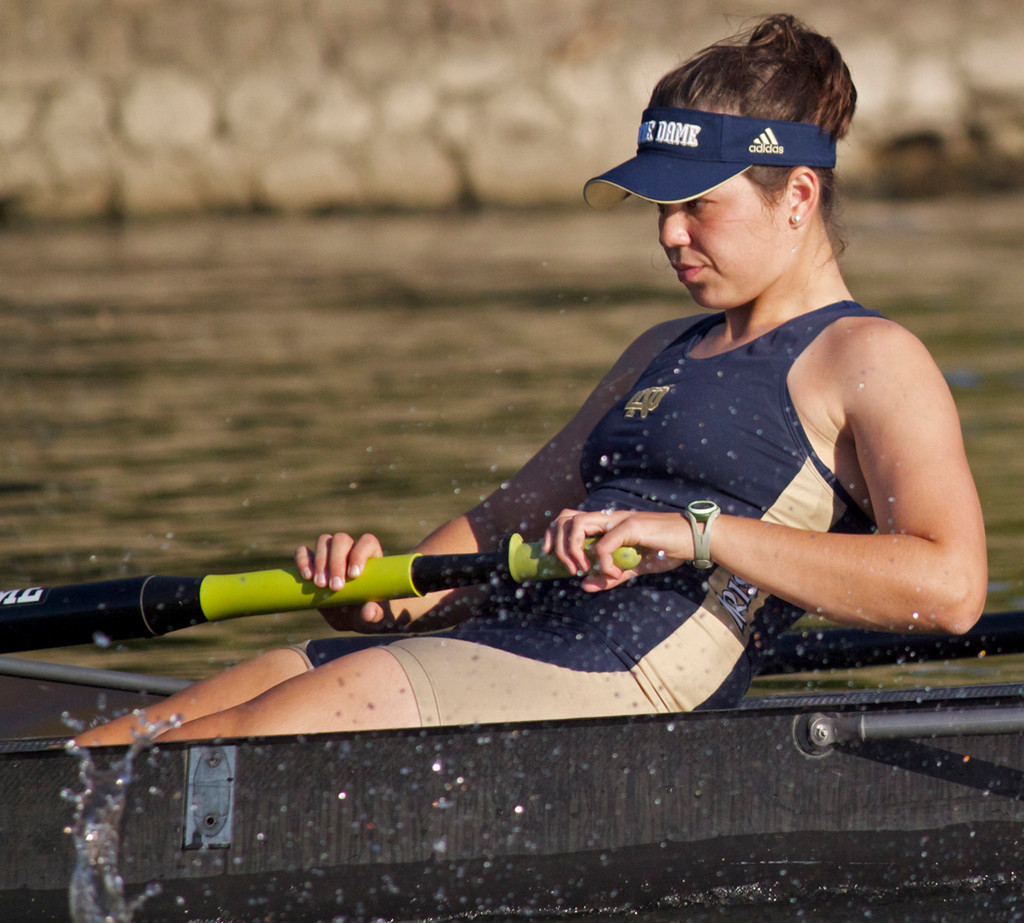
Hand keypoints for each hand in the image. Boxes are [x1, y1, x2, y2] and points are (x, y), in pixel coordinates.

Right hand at [294, 532, 393, 631]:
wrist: (352, 617)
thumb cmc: (369, 611)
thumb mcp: (377, 616)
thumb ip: (376, 614)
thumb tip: (368, 612)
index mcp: (371, 555)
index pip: (367, 543)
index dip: (360, 554)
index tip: (354, 575)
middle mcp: (350, 549)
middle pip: (342, 540)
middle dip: (336, 562)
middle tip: (336, 587)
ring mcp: (330, 553)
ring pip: (324, 542)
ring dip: (320, 562)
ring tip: (320, 585)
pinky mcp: (312, 563)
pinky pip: (303, 551)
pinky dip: (302, 560)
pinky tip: (306, 577)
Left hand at [543, 509, 694, 591]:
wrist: (694, 540)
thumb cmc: (666, 550)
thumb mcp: (633, 568)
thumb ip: (610, 576)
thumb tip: (584, 586)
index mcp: (606, 523)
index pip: (568, 518)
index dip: (552, 534)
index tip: (547, 555)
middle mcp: (608, 517)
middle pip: (565, 518)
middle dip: (557, 545)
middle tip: (571, 569)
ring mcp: (618, 519)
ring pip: (578, 525)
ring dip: (573, 550)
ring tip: (584, 570)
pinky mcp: (631, 526)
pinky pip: (604, 545)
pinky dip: (604, 563)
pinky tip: (616, 573)